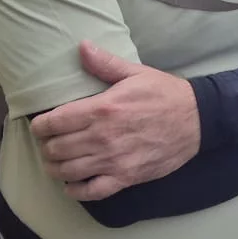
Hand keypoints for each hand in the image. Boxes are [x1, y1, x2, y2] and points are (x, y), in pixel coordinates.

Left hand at [30, 41, 200, 198]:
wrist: (197, 120)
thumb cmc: (164, 93)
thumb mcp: (135, 73)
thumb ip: (105, 63)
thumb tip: (81, 47)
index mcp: (102, 108)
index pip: (55, 122)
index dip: (40, 125)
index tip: (40, 125)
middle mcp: (103, 137)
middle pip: (57, 148)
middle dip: (45, 146)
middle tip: (47, 142)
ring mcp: (113, 161)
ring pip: (68, 171)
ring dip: (55, 167)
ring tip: (54, 161)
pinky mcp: (125, 178)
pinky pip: (91, 191)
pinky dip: (75, 190)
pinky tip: (71, 183)